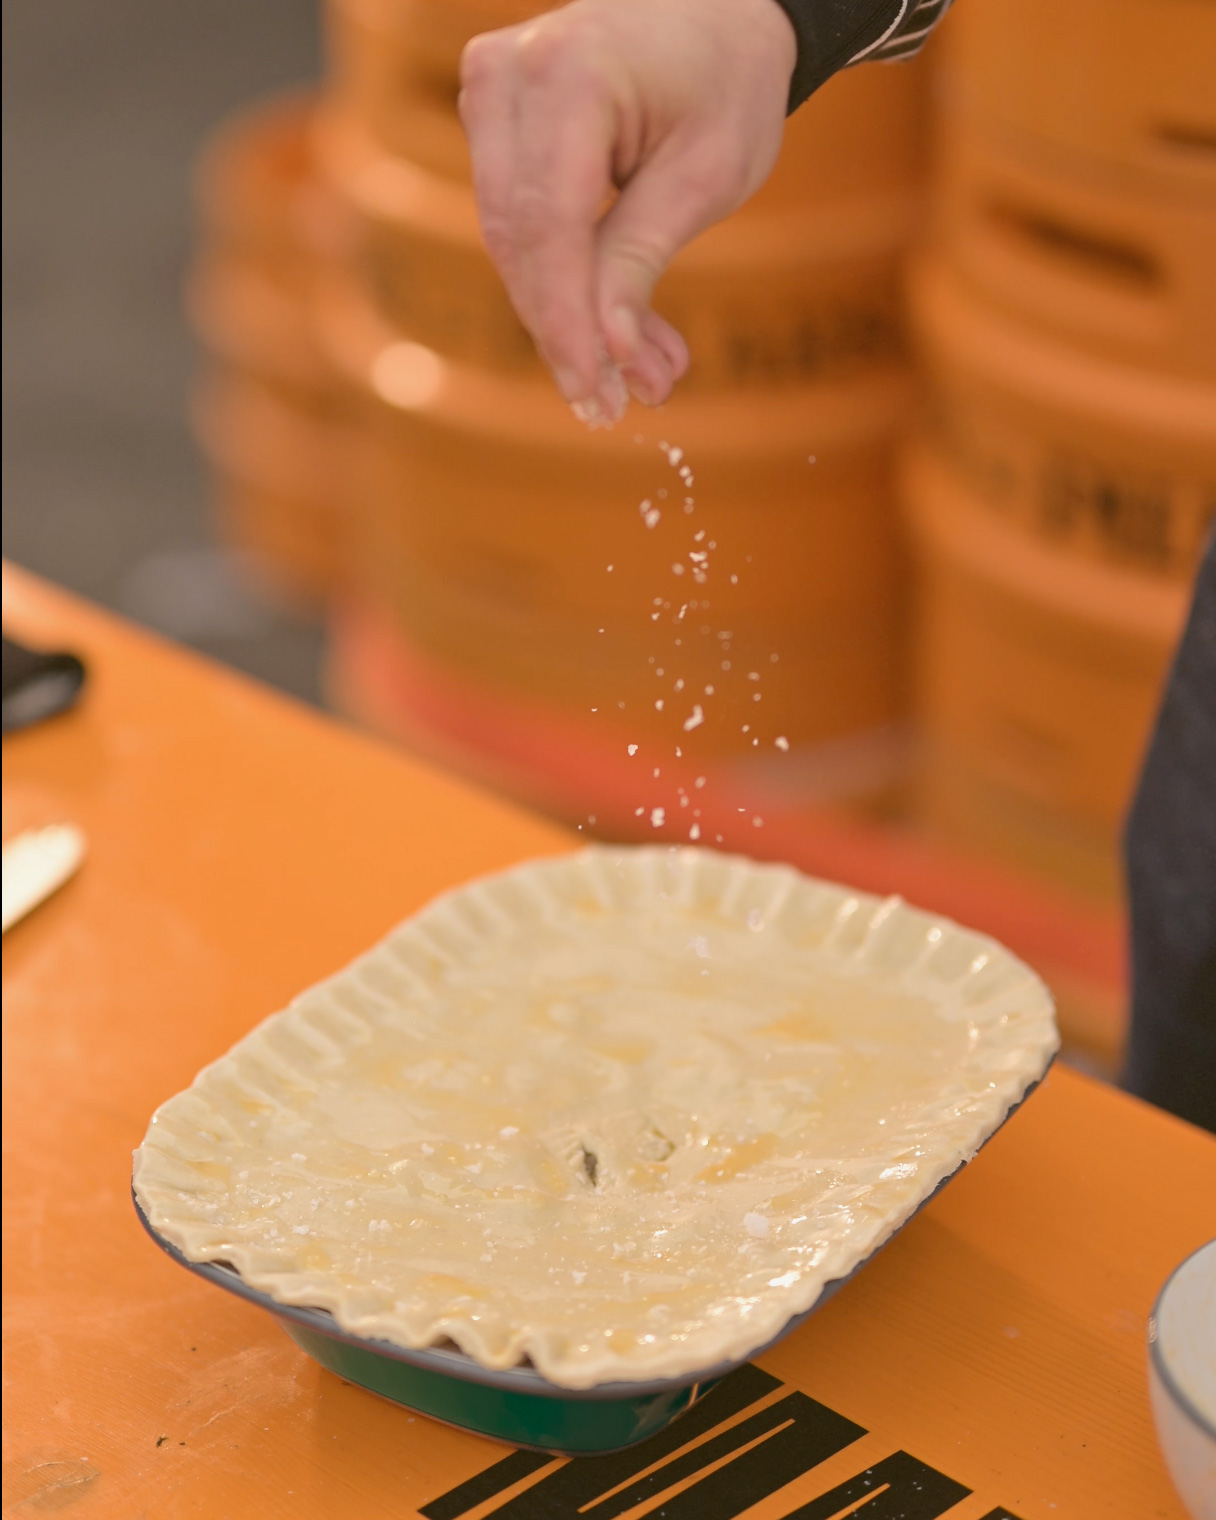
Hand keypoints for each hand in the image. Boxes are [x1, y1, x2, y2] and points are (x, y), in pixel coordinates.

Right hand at [459, 0, 795, 422]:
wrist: (721, 12)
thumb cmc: (728, 82)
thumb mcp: (705, 177)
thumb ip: (640, 261)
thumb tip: (610, 354)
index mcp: (569, 74)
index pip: (548, 229)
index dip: (567, 324)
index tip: (594, 394)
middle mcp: (509, 76)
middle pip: (520, 243)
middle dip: (569, 333)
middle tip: (617, 405)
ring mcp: (490, 90)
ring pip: (511, 242)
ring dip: (570, 318)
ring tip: (637, 378)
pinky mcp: (493, 118)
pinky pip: (516, 220)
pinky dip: (564, 280)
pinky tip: (614, 332)